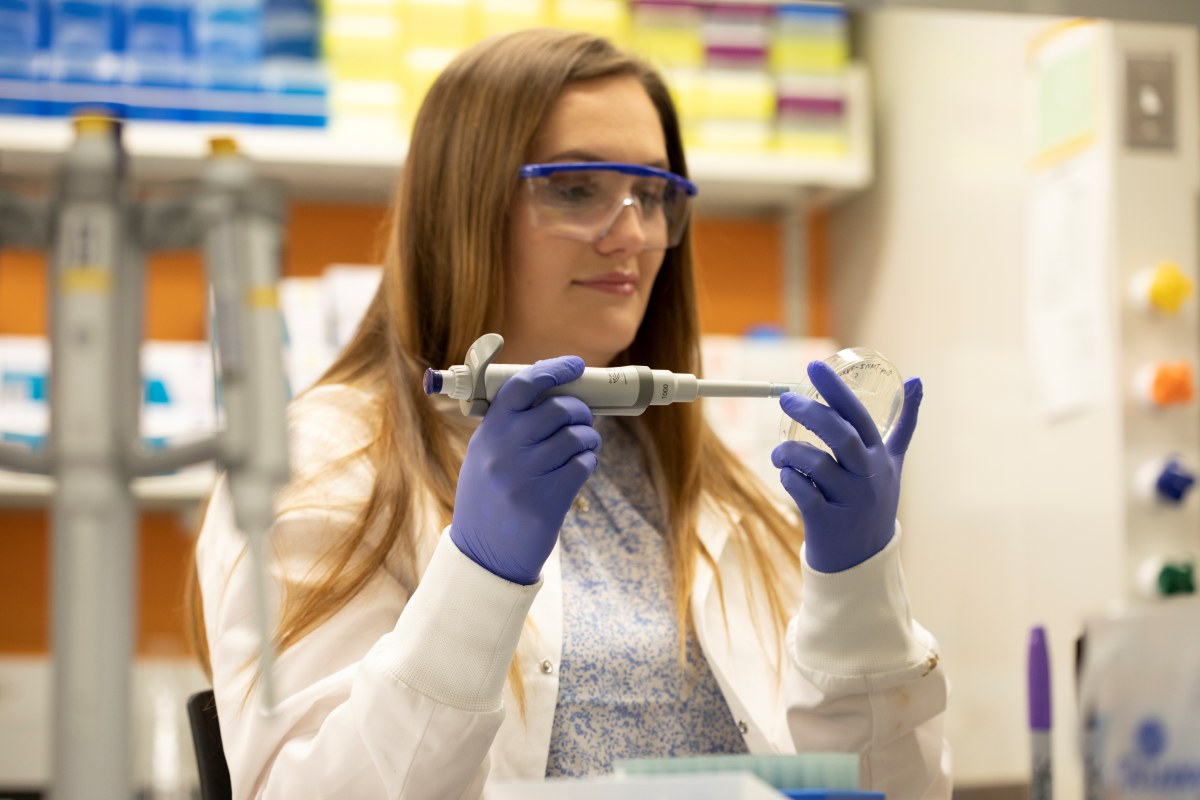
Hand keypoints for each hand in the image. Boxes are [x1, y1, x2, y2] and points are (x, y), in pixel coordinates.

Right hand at [451, 356, 600, 584]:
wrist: (484, 555)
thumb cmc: (490, 498)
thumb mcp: (485, 456)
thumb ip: (512, 426)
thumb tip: (556, 393)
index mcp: (488, 433)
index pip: (523, 386)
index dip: (554, 370)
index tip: (576, 365)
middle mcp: (504, 451)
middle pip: (558, 409)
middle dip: (580, 411)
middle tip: (582, 421)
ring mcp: (524, 476)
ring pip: (576, 437)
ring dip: (588, 440)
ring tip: (583, 448)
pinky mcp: (546, 501)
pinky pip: (583, 466)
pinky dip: (588, 463)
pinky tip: (580, 469)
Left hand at [771, 361, 922, 572]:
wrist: (864, 559)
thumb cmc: (873, 500)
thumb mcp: (893, 463)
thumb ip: (903, 425)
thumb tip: (917, 380)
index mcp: (880, 457)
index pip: (859, 415)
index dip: (836, 389)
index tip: (814, 366)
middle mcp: (869, 477)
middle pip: (841, 435)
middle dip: (810, 412)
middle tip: (785, 400)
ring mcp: (850, 501)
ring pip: (816, 464)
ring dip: (789, 452)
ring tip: (778, 454)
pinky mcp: (828, 524)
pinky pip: (802, 493)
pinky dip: (788, 479)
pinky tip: (786, 475)